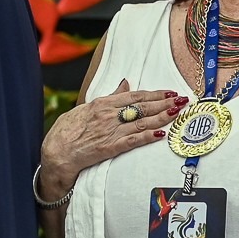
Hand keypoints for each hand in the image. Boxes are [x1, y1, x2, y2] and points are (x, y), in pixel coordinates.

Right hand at [37, 80, 184, 201]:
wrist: (56, 153)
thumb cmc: (67, 131)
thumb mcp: (86, 108)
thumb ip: (108, 97)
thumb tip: (124, 84)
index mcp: (102, 103)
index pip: (134, 95)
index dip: (154, 93)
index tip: (170, 91)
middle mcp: (108, 115)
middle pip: (142, 107)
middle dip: (165, 102)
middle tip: (183, 99)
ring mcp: (110, 131)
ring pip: (142, 122)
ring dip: (162, 117)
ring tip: (178, 112)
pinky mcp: (109, 148)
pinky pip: (133, 140)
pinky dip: (149, 137)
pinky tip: (162, 134)